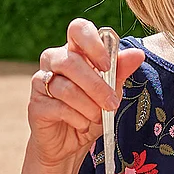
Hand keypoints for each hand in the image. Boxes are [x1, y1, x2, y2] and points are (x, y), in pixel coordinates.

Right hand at [26, 17, 145, 172]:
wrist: (70, 144)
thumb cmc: (90, 112)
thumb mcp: (111, 92)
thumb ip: (120, 71)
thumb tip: (137, 54)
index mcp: (74, 50)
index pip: (78, 29)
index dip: (93, 44)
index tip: (107, 66)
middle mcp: (54, 60)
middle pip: (71, 62)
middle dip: (97, 86)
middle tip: (111, 104)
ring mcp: (41, 81)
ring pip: (66, 88)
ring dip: (88, 106)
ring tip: (97, 118)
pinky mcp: (35, 104)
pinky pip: (58, 107)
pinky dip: (76, 118)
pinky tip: (81, 124)